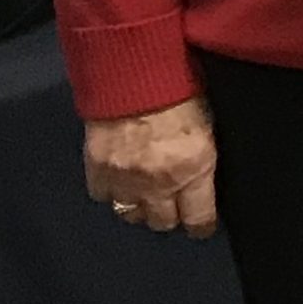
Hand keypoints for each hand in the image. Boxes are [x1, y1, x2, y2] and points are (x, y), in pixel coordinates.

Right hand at [86, 95, 218, 237]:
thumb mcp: (206, 127)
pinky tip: (118, 181)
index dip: (200, 226)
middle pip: (162, 222)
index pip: (198, 218)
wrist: (132, 75)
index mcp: (194, 170)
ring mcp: (125, 179)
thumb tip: (201, 180)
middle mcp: (159, 183)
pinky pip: (102, 196)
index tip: (200, 228)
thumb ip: (201, 159)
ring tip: (143, 196)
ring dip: (138, 207)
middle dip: (168, 216)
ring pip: (130, 214)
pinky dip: (110, 191)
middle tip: (170, 206)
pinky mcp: (97, 170)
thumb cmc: (180, 92)